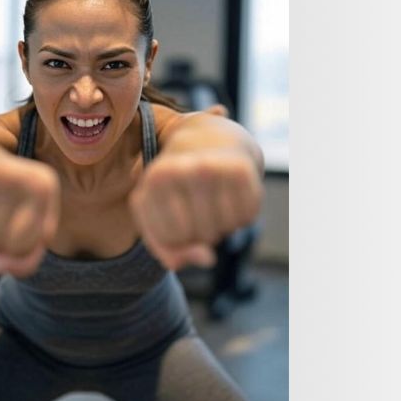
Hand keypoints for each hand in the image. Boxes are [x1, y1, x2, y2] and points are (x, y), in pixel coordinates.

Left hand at [129, 151, 261, 270]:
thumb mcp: (159, 219)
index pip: (171, 238)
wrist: (211, 142)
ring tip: (214, 201)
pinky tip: (231, 196)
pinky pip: (245, 218)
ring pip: (223, 228)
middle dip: (202, 232)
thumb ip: (170, 251)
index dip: (178, 237)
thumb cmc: (178, 191)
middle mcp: (183, 169)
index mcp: (155, 179)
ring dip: (222, 225)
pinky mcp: (241, 169)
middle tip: (199, 207)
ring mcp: (212, 167)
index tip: (176, 215)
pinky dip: (241, 216)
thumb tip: (207, 259)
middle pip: (200, 234)